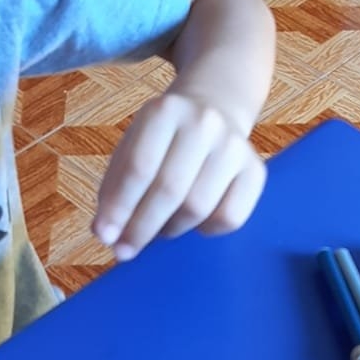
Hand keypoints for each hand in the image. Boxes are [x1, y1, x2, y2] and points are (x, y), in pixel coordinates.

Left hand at [93, 88, 266, 261]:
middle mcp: (204, 123)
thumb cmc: (163, 141)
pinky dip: (206, 230)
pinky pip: (229, 218)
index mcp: (165, 111)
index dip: (119, 208)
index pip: (139, 168)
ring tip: (159, 228)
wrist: (214, 109)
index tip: (104, 236)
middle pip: (170, 190)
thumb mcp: (132, 148)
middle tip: (125, 250)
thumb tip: (107, 233)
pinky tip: (194, 222)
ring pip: (198, 208)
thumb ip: (115, 188)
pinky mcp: (255, 170)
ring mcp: (234, 146)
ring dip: (171, 229)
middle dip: (142, 227)